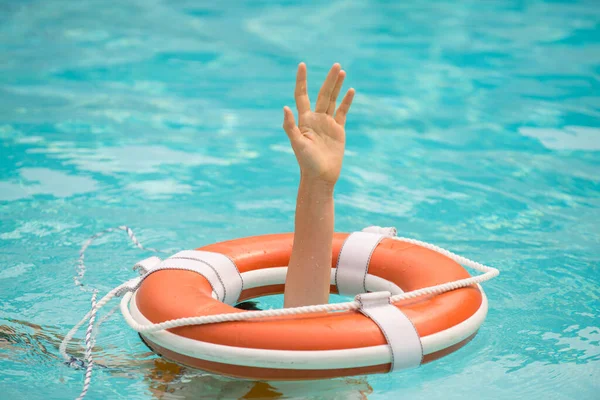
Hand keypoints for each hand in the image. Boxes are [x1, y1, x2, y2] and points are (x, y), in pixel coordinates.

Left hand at [283, 62, 354, 185]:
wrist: (320, 177)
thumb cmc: (306, 162)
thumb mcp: (297, 144)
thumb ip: (290, 126)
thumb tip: (285, 108)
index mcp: (304, 120)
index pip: (301, 95)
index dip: (302, 80)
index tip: (302, 65)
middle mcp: (315, 119)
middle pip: (322, 94)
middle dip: (329, 80)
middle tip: (336, 65)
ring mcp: (327, 124)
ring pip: (333, 100)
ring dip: (337, 86)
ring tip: (341, 71)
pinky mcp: (338, 131)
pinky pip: (342, 112)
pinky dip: (346, 102)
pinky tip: (350, 91)